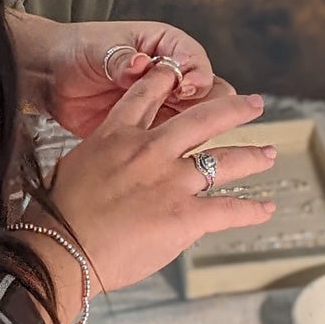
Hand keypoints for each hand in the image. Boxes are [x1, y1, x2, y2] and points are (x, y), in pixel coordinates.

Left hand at [37, 19, 218, 136]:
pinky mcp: (151, 128)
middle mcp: (172, 75)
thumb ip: (120, 58)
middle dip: (205, 106)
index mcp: (166, 45)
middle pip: (208, 91)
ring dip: (194, 131)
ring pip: (197, 119)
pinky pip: (173, 139)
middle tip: (187, 118)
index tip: (184, 88)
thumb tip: (138, 64)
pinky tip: (168, 157)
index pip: (195, 61)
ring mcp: (164, 103)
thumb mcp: (98, 48)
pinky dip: (176, 148)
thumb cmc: (76, 50)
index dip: (196, 75)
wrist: (49, 77)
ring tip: (180, 141)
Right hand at [45, 66, 277, 294]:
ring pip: (224, 160)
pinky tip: (266, 208)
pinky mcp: (186, 215)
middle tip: (254, 103)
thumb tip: (114, 169)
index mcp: (117, 135)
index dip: (169, 80)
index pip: (148, 95)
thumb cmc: (56, 216)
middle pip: (203, 118)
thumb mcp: (73, 167)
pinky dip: (252, 210)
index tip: (184, 73)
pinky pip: (229, 209)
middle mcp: (150, 150)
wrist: (60, 250)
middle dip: (234, 108)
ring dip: (252, 156)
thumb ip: (103, 158)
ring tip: (268, 154)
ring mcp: (171, 181)